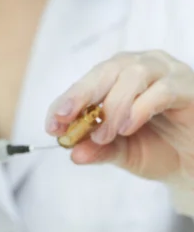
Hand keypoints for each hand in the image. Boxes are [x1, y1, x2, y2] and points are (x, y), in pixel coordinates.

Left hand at [46, 50, 193, 188]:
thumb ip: (99, 151)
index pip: (87, 83)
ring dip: (112, 106)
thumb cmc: (157, 150)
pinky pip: (161, 90)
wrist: (191, 163)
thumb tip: (74, 154)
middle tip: (66, 119)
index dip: (67, 101)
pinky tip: (127, 128)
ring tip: (104, 135)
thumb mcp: (121, 154)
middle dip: (82, 95)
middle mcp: (140, 68)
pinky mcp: (186, 86)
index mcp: (118, 80)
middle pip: (106, 70)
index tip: (52, 125)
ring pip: (132, 75)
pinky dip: (140, 108)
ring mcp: (165, 73)